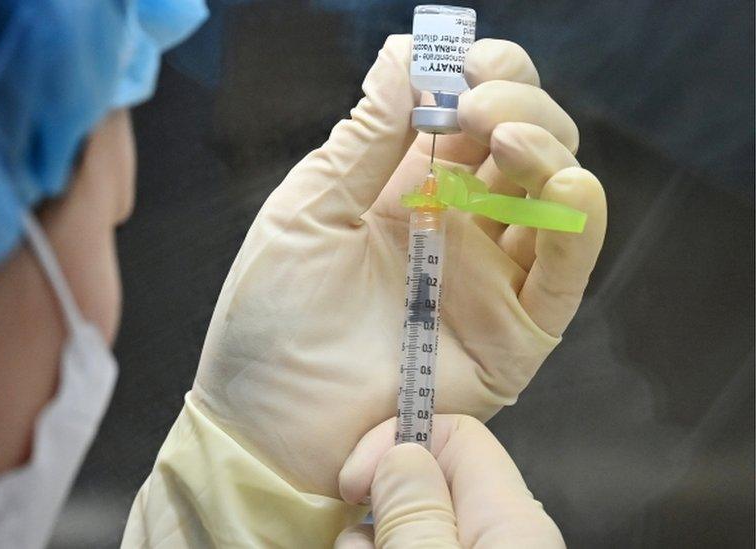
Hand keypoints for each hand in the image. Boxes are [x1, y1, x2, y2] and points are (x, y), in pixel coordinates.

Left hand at [191, 36, 606, 496]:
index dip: (481, 73)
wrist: (266, 423)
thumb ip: (363, 138)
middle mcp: (460, 223)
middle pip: (525, 141)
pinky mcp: (514, 333)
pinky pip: (565, 271)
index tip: (459, 61)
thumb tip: (407, 52)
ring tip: (502, 133)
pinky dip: (578, 223)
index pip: (473, 109)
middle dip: (515, 102)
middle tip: (473, 104)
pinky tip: (563, 185)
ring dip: (547, 148)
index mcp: (408, 186)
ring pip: (555, 195)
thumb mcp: (308, 211)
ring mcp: (490, 276)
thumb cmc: (272, 318)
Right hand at [336, 415, 564, 547]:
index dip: (396, 441)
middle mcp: (502, 535)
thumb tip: (402, 451)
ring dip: (371, 535)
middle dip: (377, 496)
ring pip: (416, 525)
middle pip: (428, 482)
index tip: (350, 483)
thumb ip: (415, 512)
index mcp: (511, 518)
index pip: (457, 433)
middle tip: (346, 529)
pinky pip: (421, 547)